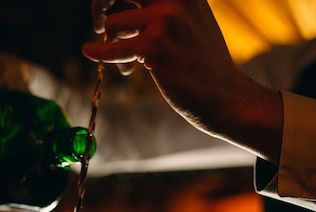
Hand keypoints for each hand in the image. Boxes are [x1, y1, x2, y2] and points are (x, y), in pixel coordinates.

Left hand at [83, 0, 282, 162]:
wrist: (225, 97)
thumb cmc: (202, 65)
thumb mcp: (188, 24)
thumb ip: (158, 11)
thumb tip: (115, 10)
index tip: (109, 5)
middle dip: (101, 2)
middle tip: (98, 21)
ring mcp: (166, 20)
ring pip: (113, 22)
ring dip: (112, 43)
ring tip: (128, 63)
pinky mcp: (155, 47)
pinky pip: (112, 48)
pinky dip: (98, 52)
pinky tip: (90, 52)